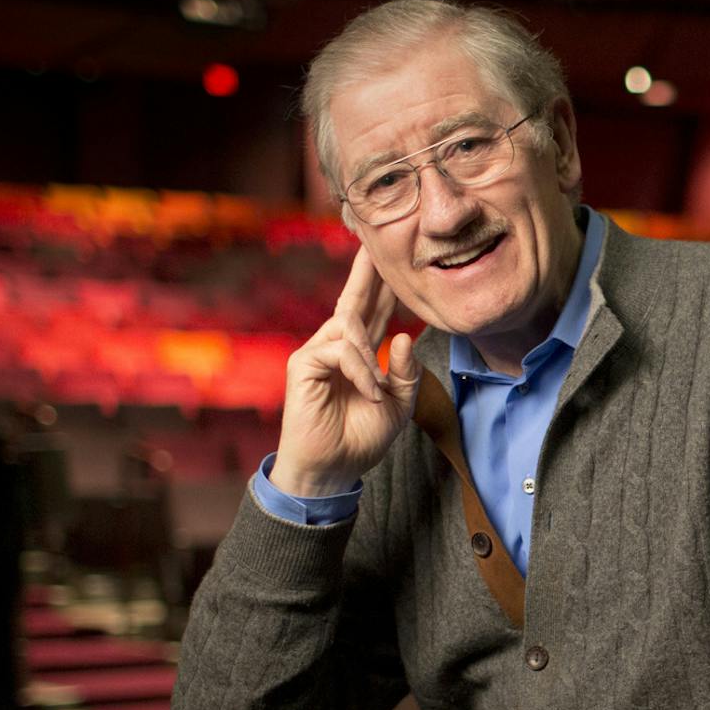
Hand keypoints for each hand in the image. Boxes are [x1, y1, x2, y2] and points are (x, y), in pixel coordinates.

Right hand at [269, 245, 421, 496]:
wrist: (333, 469)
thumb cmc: (361, 438)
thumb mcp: (398, 404)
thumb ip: (406, 373)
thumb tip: (405, 337)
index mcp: (359, 353)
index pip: (373, 311)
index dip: (384, 286)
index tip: (396, 258)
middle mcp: (335, 345)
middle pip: (354, 299)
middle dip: (367, 272)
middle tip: (378, 240)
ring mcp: (317, 352)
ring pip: (350, 326)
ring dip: (370, 355)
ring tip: (376, 392)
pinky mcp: (303, 364)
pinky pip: (340, 350)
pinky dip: (360, 371)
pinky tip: (367, 393)